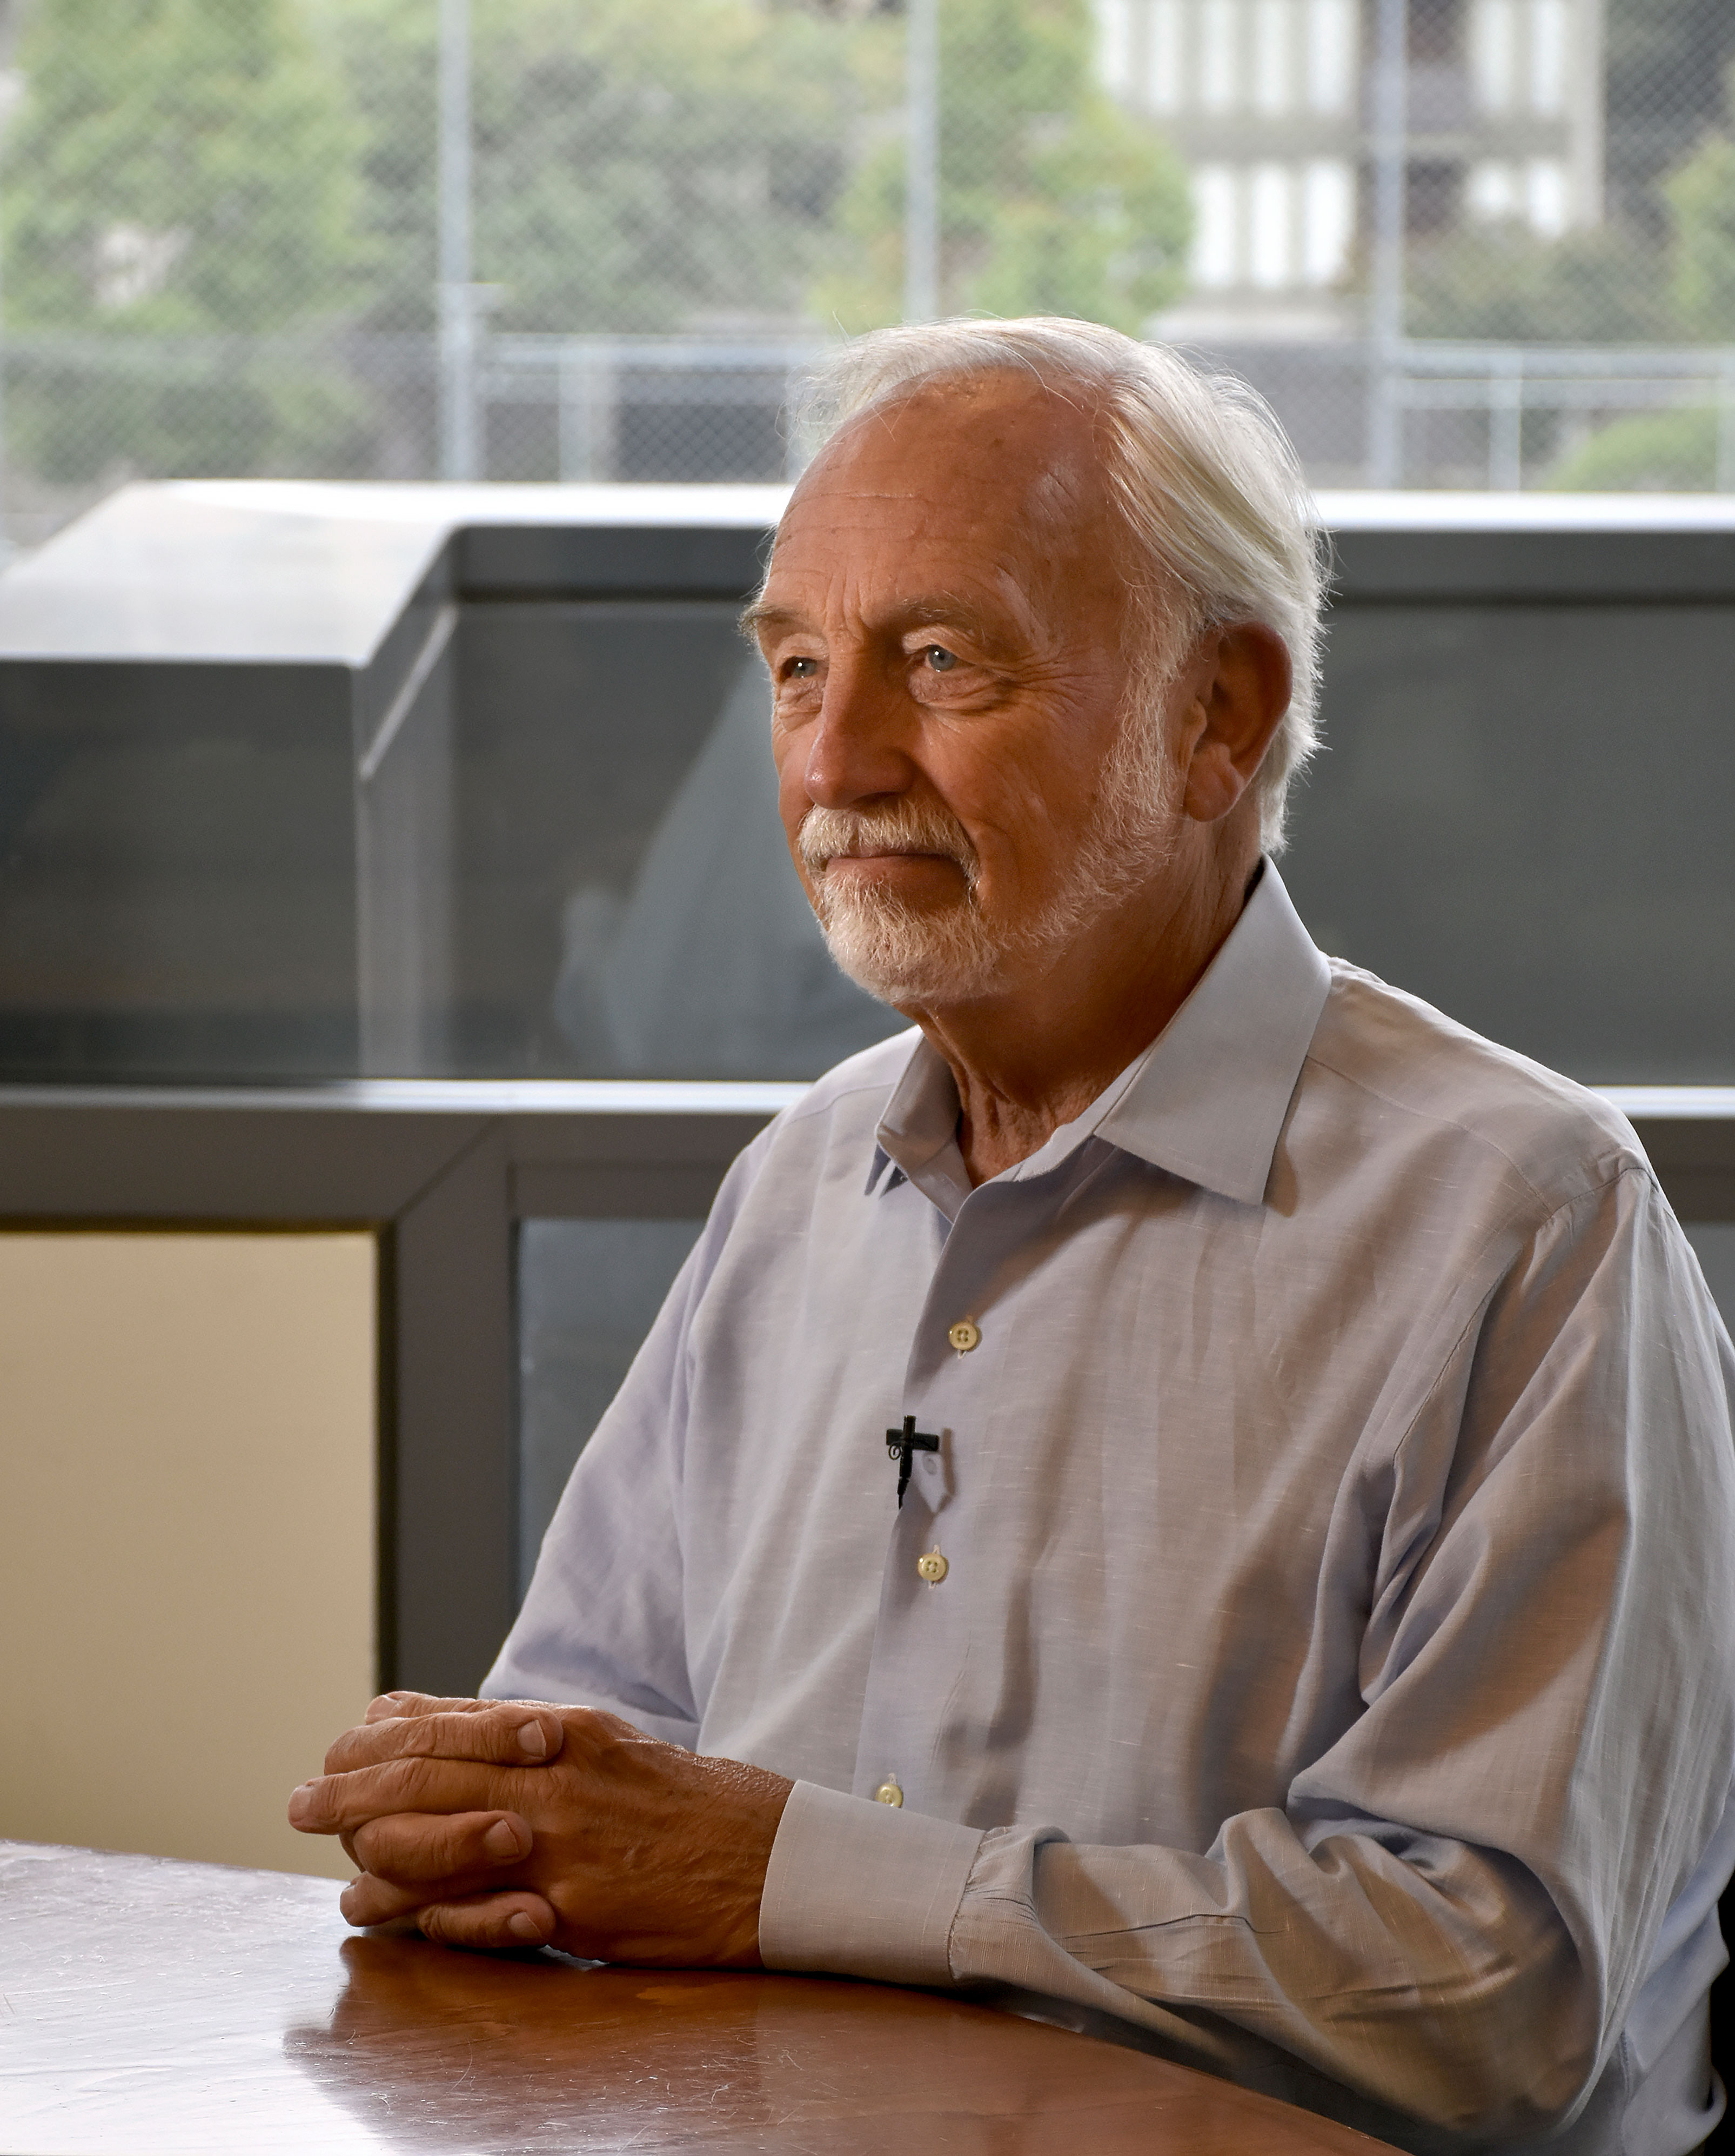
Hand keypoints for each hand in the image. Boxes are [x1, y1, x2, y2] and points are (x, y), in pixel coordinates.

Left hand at [288, 1692, 791, 1963]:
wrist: (766, 1857)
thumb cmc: (682, 1801)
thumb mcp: (603, 1744)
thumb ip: (522, 1734)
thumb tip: (434, 1717)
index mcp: (561, 1731)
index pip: (445, 1725)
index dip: (378, 1739)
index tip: (335, 1749)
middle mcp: (555, 1779)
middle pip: (425, 1778)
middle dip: (350, 1791)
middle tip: (298, 1802)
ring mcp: (563, 1845)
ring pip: (437, 1843)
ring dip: (374, 1857)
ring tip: (339, 1867)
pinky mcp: (576, 1910)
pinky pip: (479, 1912)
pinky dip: (425, 1914)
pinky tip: (393, 1915)